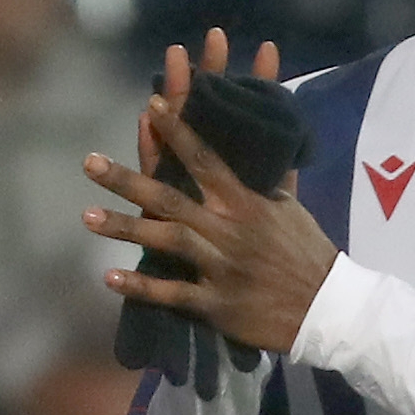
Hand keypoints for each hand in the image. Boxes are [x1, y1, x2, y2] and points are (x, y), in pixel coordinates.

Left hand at [84, 32, 332, 363]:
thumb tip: (271, 128)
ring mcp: (221, 267)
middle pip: (170, 197)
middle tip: (89, 161)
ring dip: (124, 228)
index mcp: (246, 201)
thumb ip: (270, 167)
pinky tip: (108, 277)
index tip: (148, 106)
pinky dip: (141, 287)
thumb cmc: (307, 250)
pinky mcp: (217, 304)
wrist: (329, 308)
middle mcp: (229, 229)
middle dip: (127, 179)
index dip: (177, 131)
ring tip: (85, 216)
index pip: (206, 158)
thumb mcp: (291, 202)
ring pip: (166, 240)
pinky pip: (173, 294)